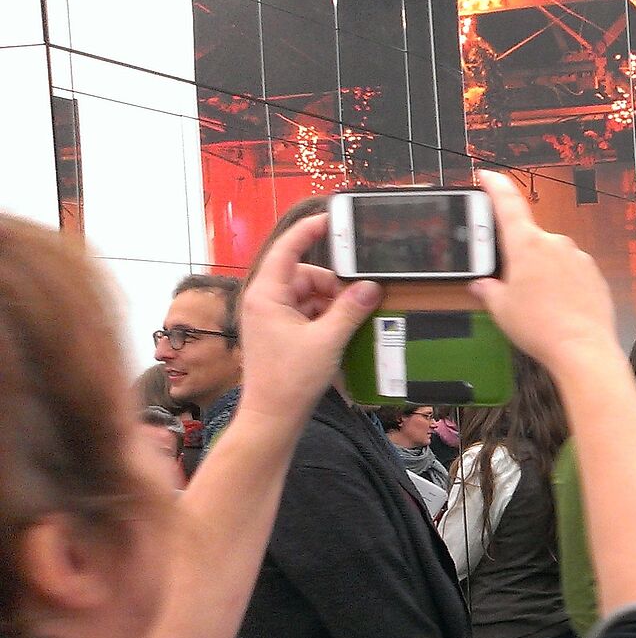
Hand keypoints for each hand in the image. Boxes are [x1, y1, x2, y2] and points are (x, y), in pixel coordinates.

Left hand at [238, 214, 381, 423]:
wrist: (273, 417)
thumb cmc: (290, 381)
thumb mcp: (327, 340)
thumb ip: (350, 309)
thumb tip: (370, 287)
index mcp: (266, 295)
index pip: (288, 248)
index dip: (310, 231)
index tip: (332, 219)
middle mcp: (264, 301)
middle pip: (304, 275)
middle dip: (332, 284)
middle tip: (358, 297)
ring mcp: (270, 318)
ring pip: (307, 295)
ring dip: (331, 303)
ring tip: (350, 320)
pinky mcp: (279, 333)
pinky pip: (306, 313)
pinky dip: (325, 318)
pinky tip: (341, 332)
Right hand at [469, 170, 619, 369]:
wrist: (583, 348)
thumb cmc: (540, 327)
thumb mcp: (501, 309)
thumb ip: (489, 290)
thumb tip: (482, 284)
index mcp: (526, 244)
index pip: (507, 203)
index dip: (495, 186)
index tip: (488, 176)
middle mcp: (554, 243)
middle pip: (530, 239)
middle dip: (520, 257)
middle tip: (513, 284)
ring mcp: (578, 257)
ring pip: (553, 257)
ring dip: (543, 273)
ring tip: (539, 305)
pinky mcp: (595, 274)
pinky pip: (572, 272)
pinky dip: (563, 284)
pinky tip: (559, 308)